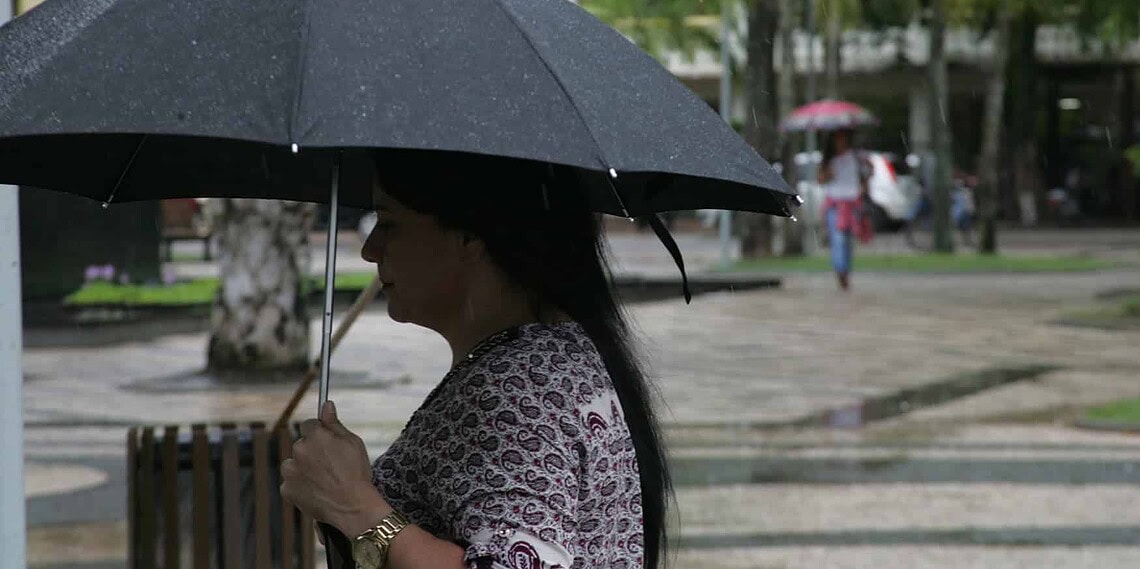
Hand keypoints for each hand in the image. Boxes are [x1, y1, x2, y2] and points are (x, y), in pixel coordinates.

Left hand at [280, 401, 391, 535]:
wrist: (353, 507)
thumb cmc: (356, 473)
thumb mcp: (353, 443)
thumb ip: (335, 423)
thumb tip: (326, 405)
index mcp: (315, 436)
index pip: (309, 425)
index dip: (319, 433)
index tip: (327, 444)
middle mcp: (299, 451)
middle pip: (301, 445)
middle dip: (312, 452)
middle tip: (330, 466)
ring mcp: (290, 471)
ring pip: (294, 463)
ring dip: (303, 468)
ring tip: (323, 480)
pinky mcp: (287, 489)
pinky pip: (291, 482)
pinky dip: (300, 485)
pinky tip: (316, 490)